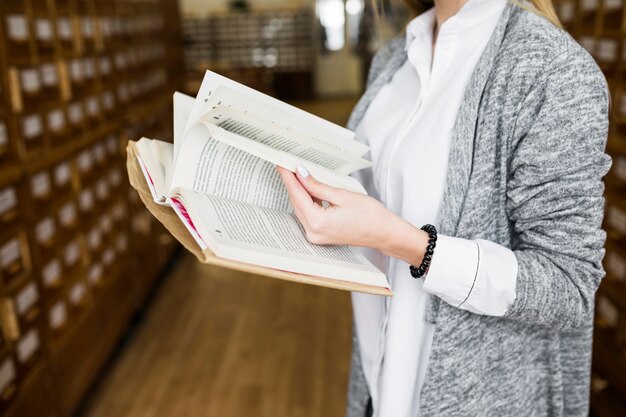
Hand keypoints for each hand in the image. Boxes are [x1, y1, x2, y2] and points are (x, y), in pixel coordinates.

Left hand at [277, 165, 428, 264]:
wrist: (384, 233)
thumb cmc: (369, 215)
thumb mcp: (342, 195)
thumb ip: (317, 186)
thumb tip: (300, 174)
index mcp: (318, 222)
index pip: (297, 195)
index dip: (288, 177)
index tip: (282, 163)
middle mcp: (313, 232)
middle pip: (296, 202)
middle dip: (292, 183)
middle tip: (287, 164)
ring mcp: (315, 236)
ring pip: (301, 209)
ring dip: (299, 192)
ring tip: (296, 173)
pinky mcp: (320, 236)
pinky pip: (307, 215)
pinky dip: (307, 202)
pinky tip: (308, 189)